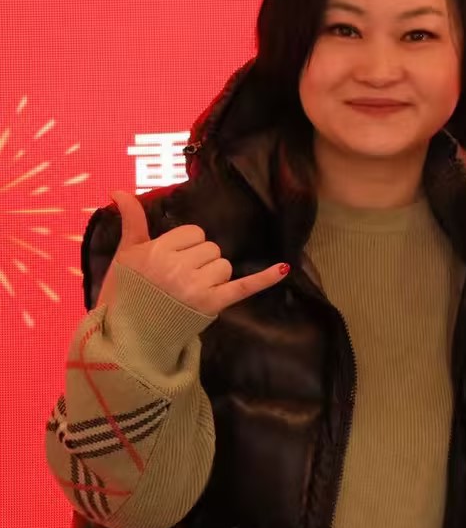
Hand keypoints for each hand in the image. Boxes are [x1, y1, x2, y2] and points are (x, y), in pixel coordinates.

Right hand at [105, 190, 286, 314]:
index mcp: (156, 252)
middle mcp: (176, 268)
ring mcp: (196, 287)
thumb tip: (119, 191)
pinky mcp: (212, 304)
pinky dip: (264, 279)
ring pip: (223, 264)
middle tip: (175, 280)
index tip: (167, 262)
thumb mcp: (125, 254)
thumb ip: (131, 221)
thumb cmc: (126, 292)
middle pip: (210, 248)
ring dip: (212, 275)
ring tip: (187, 290)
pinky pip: (244, 286)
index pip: (192, 233)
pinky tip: (283, 268)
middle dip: (197, 260)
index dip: (183, 246)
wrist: (130, 336)